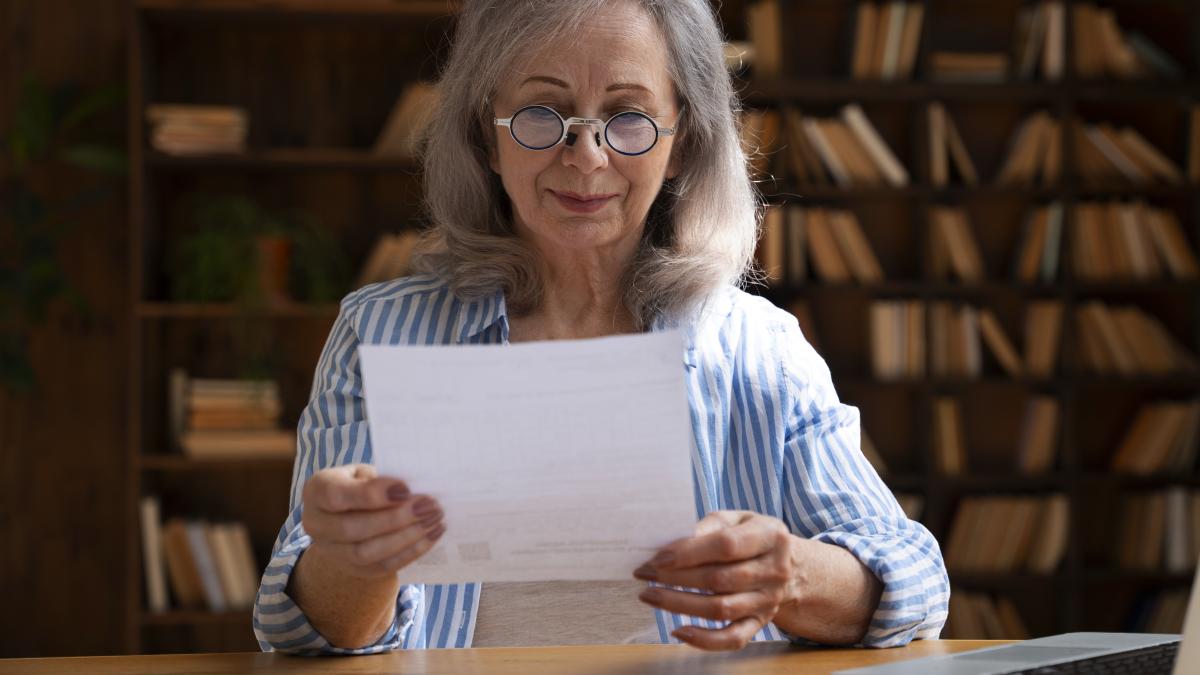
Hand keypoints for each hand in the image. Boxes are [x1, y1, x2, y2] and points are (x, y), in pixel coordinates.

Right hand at [301, 464, 445, 578]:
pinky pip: (382, 566)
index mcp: (316, 491)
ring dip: (405, 537)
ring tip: (434, 521)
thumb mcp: (365, 472)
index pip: (336, 496)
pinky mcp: (353, 569)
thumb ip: (381, 479)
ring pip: (367, 553)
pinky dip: (410, 551)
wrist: (351, 514)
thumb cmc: (362, 484)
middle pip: (352, 529)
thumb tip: (413, 489)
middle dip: (395, 518)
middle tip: (428, 506)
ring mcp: (332, 551)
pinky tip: (432, 535)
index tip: (405, 488)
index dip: (371, 494)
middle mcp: (316, 524)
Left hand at [633, 510, 801, 649]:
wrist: (791, 566)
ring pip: (721, 609)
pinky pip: (732, 638)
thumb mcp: (738, 518)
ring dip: (680, 605)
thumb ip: (709, 525)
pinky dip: (704, 640)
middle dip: (676, 578)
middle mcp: (774, 570)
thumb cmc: (753, 536)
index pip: (726, 545)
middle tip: (644, 574)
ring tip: (650, 596)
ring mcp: (768, 600)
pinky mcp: (761, 623)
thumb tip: (673, 544)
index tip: (657, 557)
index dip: (689, 552)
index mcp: (770, 536)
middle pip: (719, 579)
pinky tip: (678, 631)